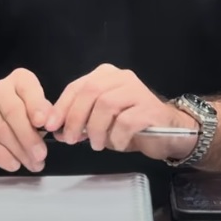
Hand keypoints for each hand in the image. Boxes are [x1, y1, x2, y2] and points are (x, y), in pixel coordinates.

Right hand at [0, 68, 52, 171]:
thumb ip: (46, 113)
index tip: (44, 124)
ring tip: (33, 164)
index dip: (36, 106)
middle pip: (13, 112)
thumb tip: (52, 122)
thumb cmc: (17, 115)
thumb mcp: (35, 109)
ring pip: (2, 130)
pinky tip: (14, 165)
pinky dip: (2, 156)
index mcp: (19, 80)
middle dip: (29, 136)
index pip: (28, 89)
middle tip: (41, 155)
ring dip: (19, 151)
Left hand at [43, 64, 197, 160]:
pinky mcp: (149, 108)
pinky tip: (117, 144)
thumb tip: (56, 129)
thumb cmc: (131, 124)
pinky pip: (125, 122)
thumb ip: (80, 120)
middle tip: (71, 139)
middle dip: (75, 118)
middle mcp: (122, 77)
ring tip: (96, 144)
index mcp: (106, 75)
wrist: (169, 130)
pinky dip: (115, 137)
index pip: (77, 87)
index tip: (50, 126)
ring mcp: (137, 91)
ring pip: (106, 105)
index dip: (61, 107)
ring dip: (96, 129)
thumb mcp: (100, 121)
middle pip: (90, 92)